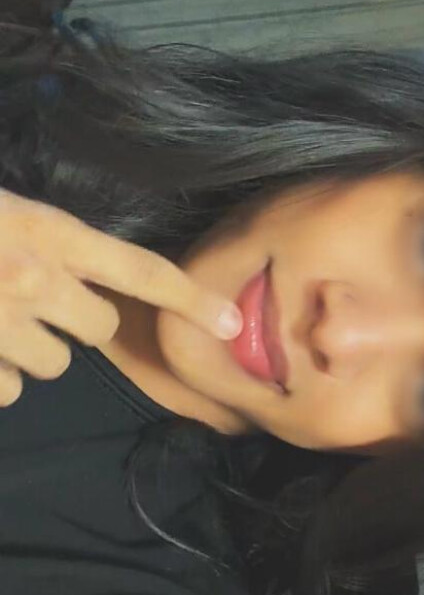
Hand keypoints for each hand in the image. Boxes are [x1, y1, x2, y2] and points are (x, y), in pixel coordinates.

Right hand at [0, 189, 241, 407]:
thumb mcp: (4, 204)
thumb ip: (49, 233)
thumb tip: (85, 257)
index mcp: (48, 233)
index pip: (141, 271)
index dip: (191, 299)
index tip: (229, 322)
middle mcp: (35, 280)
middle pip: (103, 327)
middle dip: (83, 320)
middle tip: (43, 296)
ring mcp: (2, 327)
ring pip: (55, 365)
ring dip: (35, 350)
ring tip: (1, 318)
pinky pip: (10, 390)